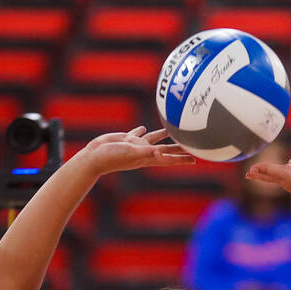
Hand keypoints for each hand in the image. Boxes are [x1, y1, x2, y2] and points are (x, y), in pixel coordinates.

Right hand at [78, 127, 194, 176]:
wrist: (95, 157)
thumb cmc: (113, 157)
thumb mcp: (132, 153)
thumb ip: (146, 152)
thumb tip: (160, 152)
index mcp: (148, 157)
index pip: (169, 158)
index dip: (182, 159)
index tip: (195, 159)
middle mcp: (144, 152)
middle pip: (166, 149)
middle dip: (178, 148)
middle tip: (191, 145)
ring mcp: (136, 145)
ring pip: (153, 139)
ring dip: (163, 136)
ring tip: (172, 131)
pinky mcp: (126, 139)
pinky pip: (137, 134)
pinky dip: (141, 131)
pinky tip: (143, 128)